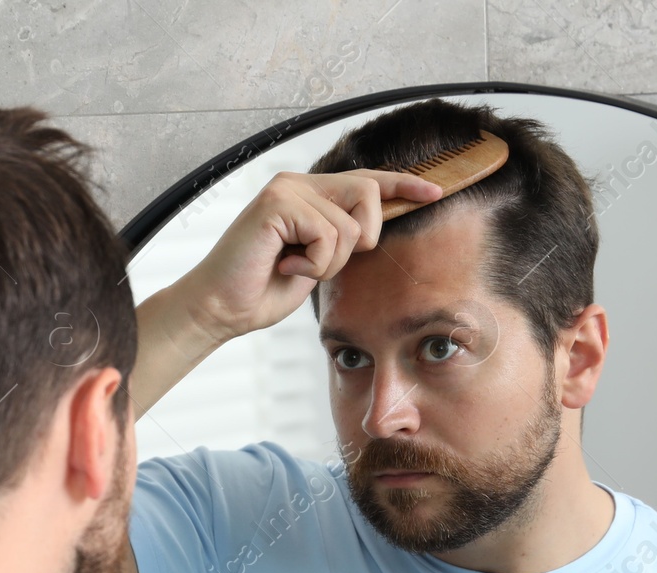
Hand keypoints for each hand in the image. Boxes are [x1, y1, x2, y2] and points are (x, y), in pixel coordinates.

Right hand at [175, 169, 442, 345]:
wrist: (221, 308)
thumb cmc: (263, 290)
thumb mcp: (316, 262)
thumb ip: (341, 240)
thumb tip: (377, 231)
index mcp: (309, 193)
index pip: (366, 180)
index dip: (403, 184)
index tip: (435, 191)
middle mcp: (299, 182)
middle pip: (369, 195)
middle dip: (362, 240)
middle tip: (320, 264)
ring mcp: (287, 189)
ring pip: (350, 226)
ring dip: (329, 263)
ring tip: (293, 267)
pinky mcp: (278, 203)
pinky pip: (328, 236)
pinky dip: (313, 264)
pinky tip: (283, 267)